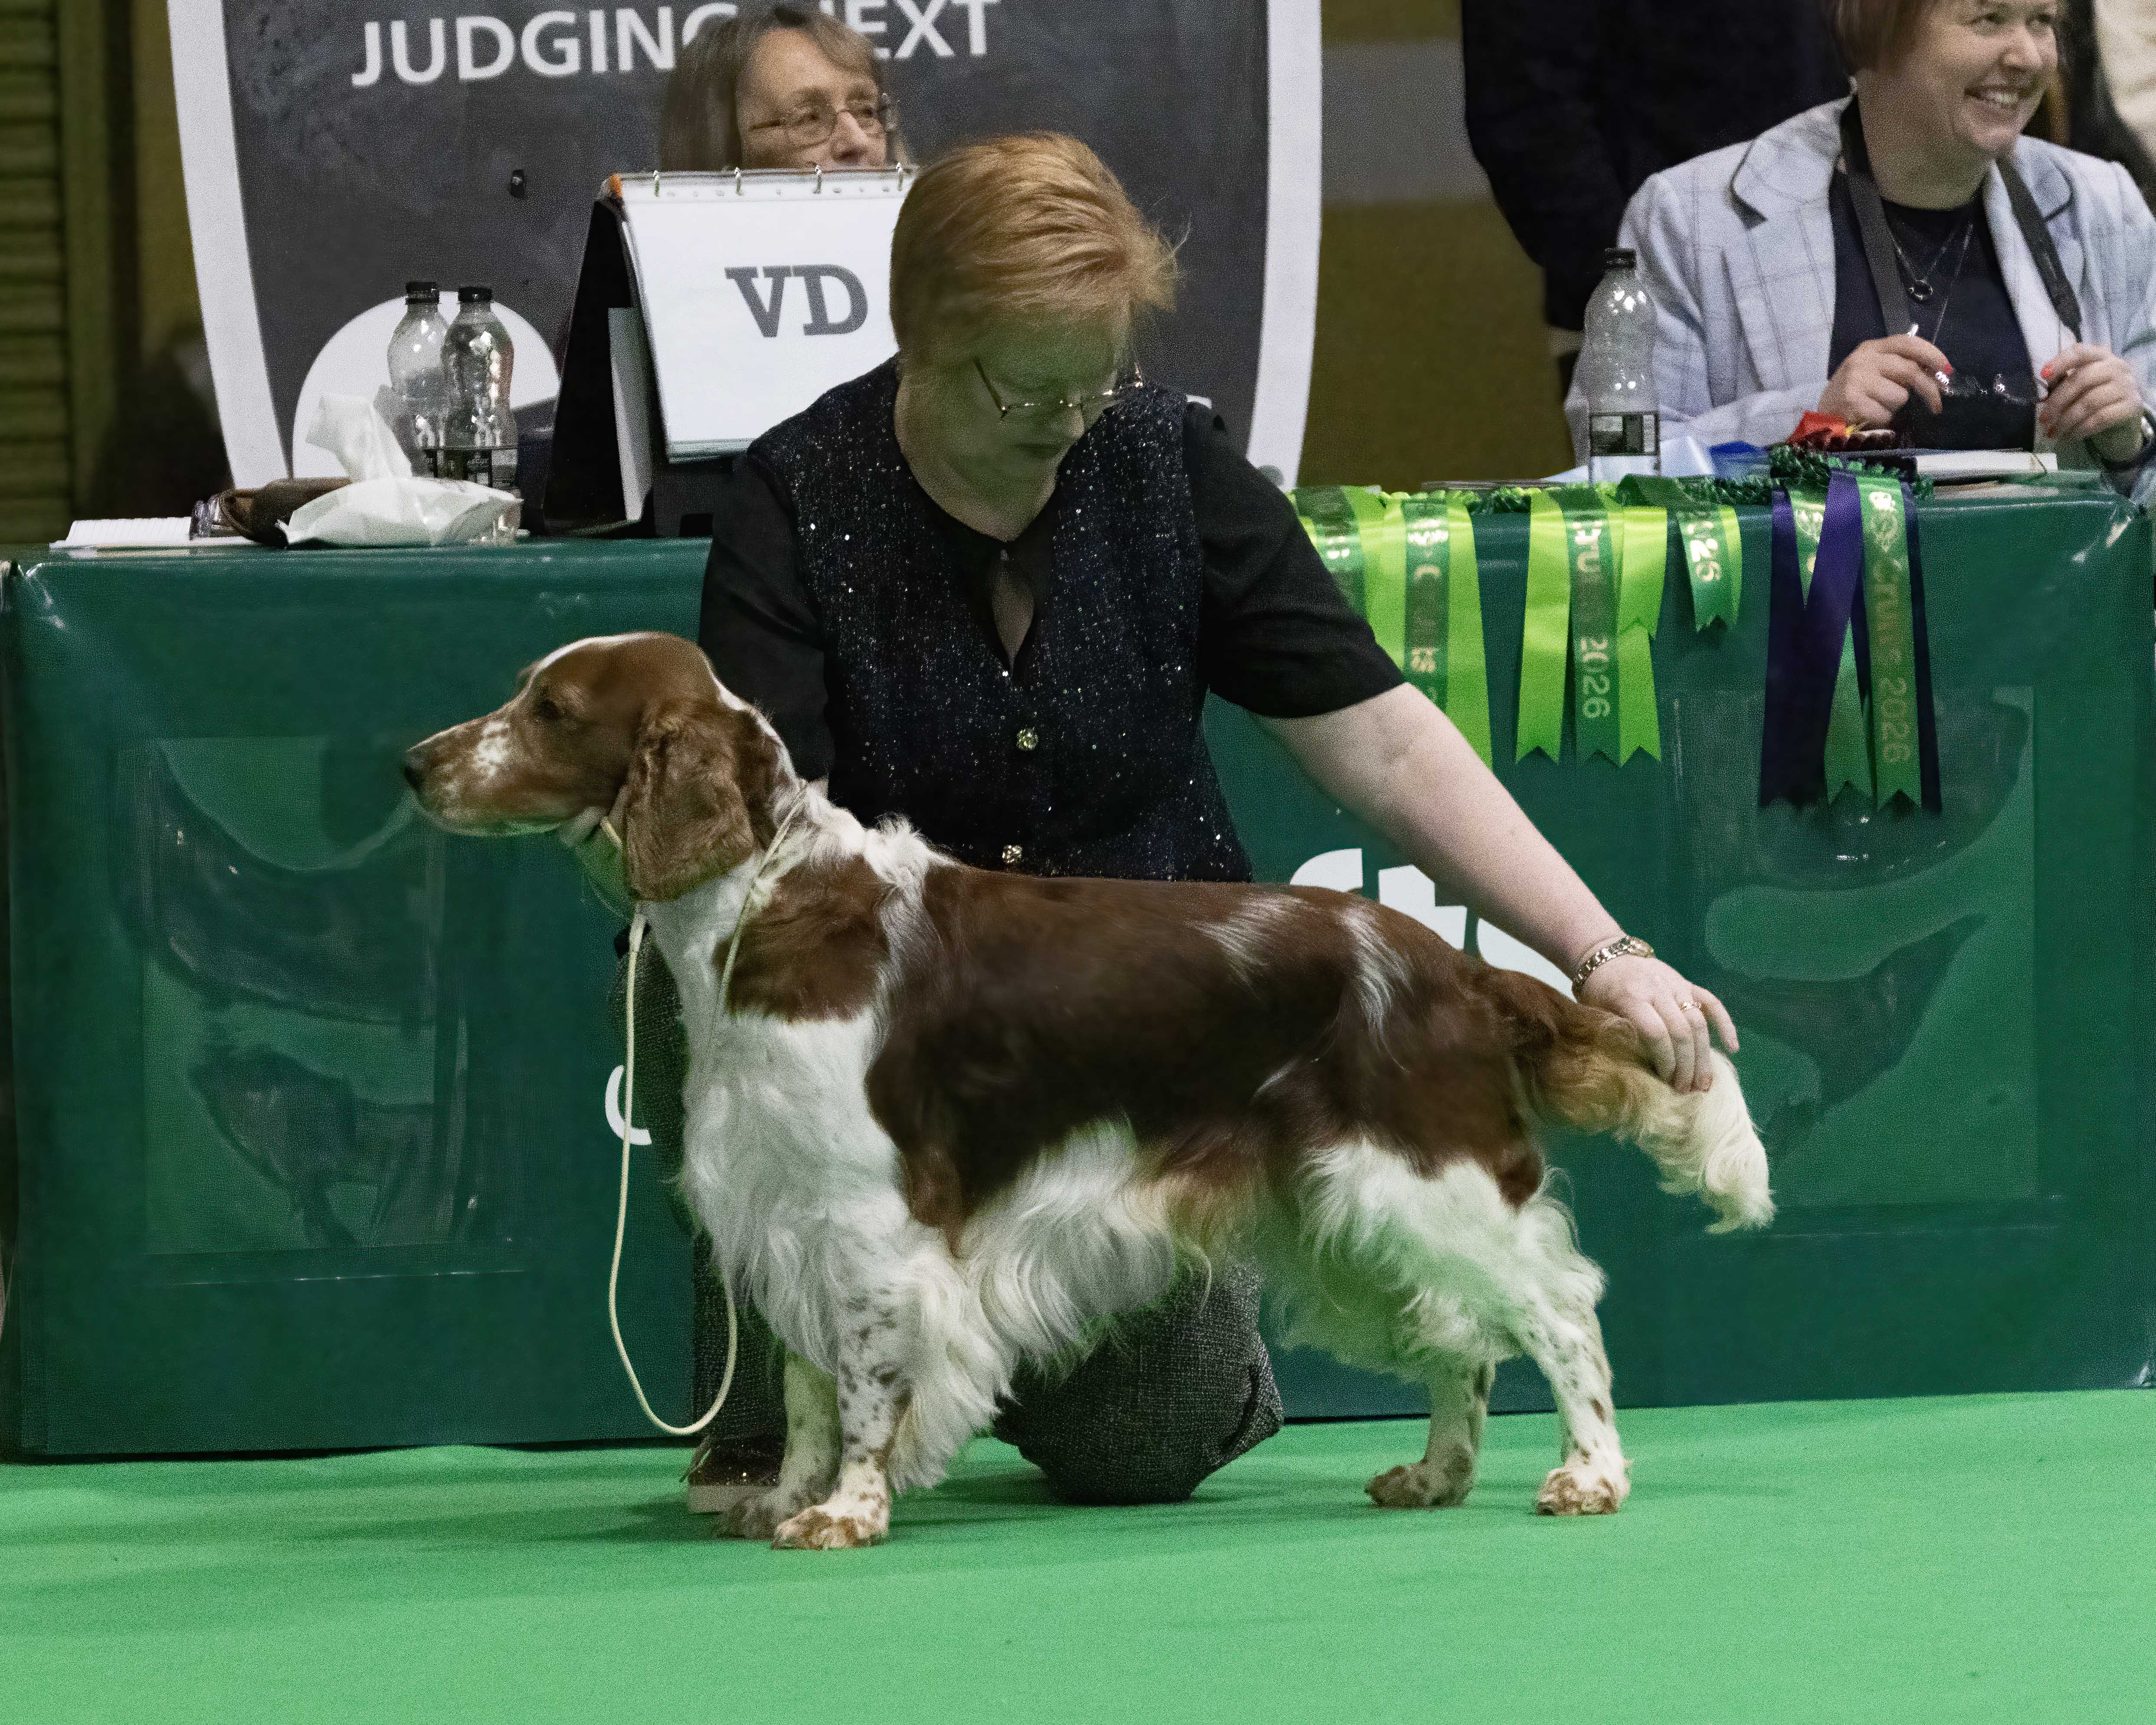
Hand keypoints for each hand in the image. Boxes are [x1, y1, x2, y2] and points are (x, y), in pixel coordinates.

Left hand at [1577, 954, 1736, 1093]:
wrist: (1606, 956)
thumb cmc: (1597, 991)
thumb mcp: (1596, 1012)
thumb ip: (1615, 1035)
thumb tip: (1636, 1071)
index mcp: (1631, 997)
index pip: (1656, 1033)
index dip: (1664, 1060)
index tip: (1666, 1082)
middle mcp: (1658, 990)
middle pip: (1682, 1031)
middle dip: (1686, 1065)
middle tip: (1687, 1091)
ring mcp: (1676, 985)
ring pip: (1699, 1022)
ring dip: (1703, 1055)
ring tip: (1704, 1083)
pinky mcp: (1687, 983)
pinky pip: (1712, 1002)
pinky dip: (1724, 1024)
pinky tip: (1732, 1048)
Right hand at [1819, 335, 1950, 427]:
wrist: (1822, 416)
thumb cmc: (1854, 393)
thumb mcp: (1874, 371)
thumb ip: (1900, 367)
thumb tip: (1937, 373)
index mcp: (1871, 348)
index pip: (1907, 343)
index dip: (1931, 354)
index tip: (1946, 369)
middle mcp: (1863, 360)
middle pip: (1910, 371)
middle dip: (1928, 390)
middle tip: (1936, 405)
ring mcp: (1856, 380)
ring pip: (1900, 396)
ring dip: (1895, 407)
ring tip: (1878, 407)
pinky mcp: (1852, 401)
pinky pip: (1885, 414)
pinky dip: (1882, 420)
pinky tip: (1869, 418)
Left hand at [2039, 345, 2148, 457]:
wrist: (2123, 418)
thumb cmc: (2095, 398)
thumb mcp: (2080, 387)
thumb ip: (2064, 383)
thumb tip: (2044, 395)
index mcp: (2101, 356)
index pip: (2081, 352)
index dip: (2061, 362)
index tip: (2043, 375)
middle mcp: (2117, 367)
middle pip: (2082, 379)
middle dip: (2058, 401)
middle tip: (2043, 419)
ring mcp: (2126, 386)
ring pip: (2090, 401)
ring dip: (2066, 420)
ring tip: (2053, 432)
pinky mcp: (2132, 406)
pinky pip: (2101, 418)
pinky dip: (2081, 429)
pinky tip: (2070, 436)